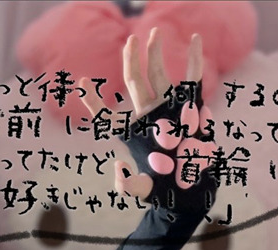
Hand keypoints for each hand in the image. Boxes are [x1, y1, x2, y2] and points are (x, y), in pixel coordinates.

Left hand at [80, 29, 217, 209]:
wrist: (188, 190)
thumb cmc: (162, 189)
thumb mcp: (141, 190)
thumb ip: (126, 184)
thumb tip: (119, 166)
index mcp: (131, 132)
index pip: (107, 115)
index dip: (94, 100)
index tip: (82, 82)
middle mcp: (148, 115)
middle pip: (135, 82)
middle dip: (131, 60)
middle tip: (130, 40)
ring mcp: (168, 108)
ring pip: (159, 75)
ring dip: (156, 53)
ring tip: (154, 30)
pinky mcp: (189, 108)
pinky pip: (192, 80)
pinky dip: (194, 60)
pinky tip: (195, 38)